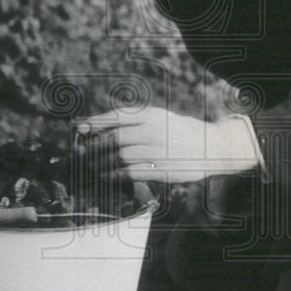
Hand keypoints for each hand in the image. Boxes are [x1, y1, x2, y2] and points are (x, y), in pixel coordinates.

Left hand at [74, 106, 258, 181]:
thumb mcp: (160, 117)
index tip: (80, 128)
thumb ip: (135, 120)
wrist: (210, 146)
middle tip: (85, 152)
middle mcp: (153, 131)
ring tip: (93, 165)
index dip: (95, 123)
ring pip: (119, 157)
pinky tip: (107, 176)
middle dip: (95, 146)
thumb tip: (100, 126)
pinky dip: (114, 175)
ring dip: (102, 162)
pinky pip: (131, 172)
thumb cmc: (178, 131)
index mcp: (152, 115)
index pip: (116, 117)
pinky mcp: (161, 169)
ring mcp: (157, 151)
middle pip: (114, 139)